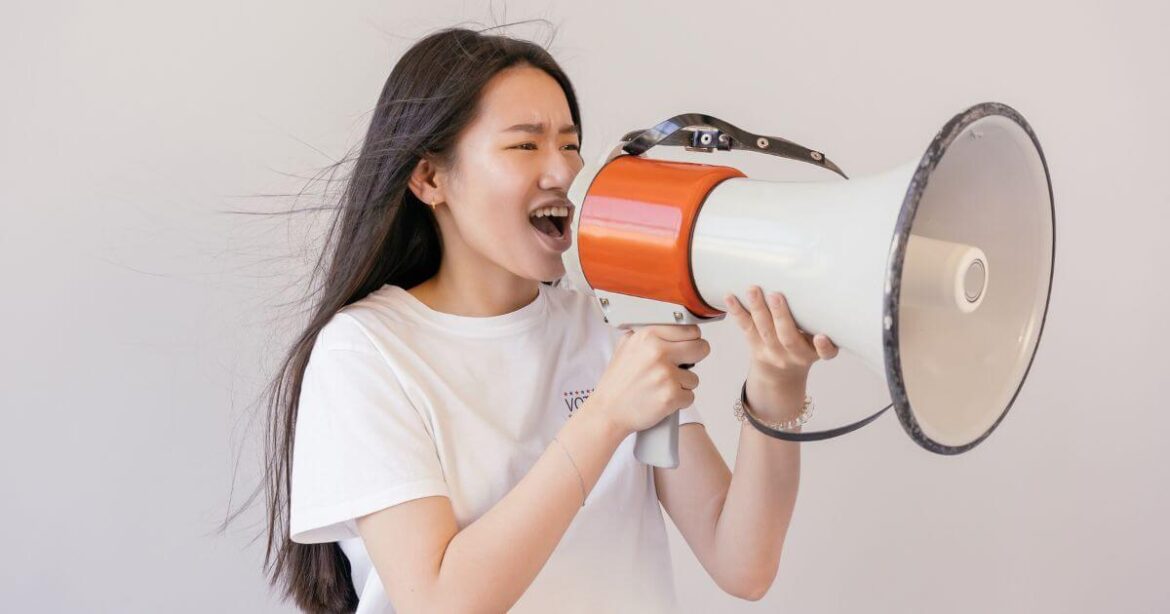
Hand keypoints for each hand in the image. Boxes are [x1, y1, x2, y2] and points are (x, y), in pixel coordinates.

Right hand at [589, 324, 710, 436]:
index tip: (687, 346)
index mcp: (648, 336)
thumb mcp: (625, 347)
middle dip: (695, 357)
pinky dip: (679, 401)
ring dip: (683, 385)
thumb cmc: (617, 383)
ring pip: (694, 377)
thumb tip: (667, 327)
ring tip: (661, 387)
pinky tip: (662, 399)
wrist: (607, 411)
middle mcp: (658, 352)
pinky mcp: (671, 395)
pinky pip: (690, 396)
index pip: (690, 329)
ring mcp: (666, 374)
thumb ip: (646, 334)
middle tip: (682, 366)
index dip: (691, 339)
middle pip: (701, 348)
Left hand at [724, 285, 838, 384]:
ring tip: (753, 290)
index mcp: (814, 352)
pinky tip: (729, 297)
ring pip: (764, 331)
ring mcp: (772, 352)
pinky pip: (745, 328)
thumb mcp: (816, 341)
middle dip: (780, 316)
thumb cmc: (804, 347)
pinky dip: (737, 312)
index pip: (824, 353)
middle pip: (787, 337)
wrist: (781, 373)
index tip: (821, 337)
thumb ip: (820, 322)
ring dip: (758, 309)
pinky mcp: (755, 345)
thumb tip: (819, 284)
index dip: (823, 346)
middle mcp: (794, 354)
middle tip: (775, 295)